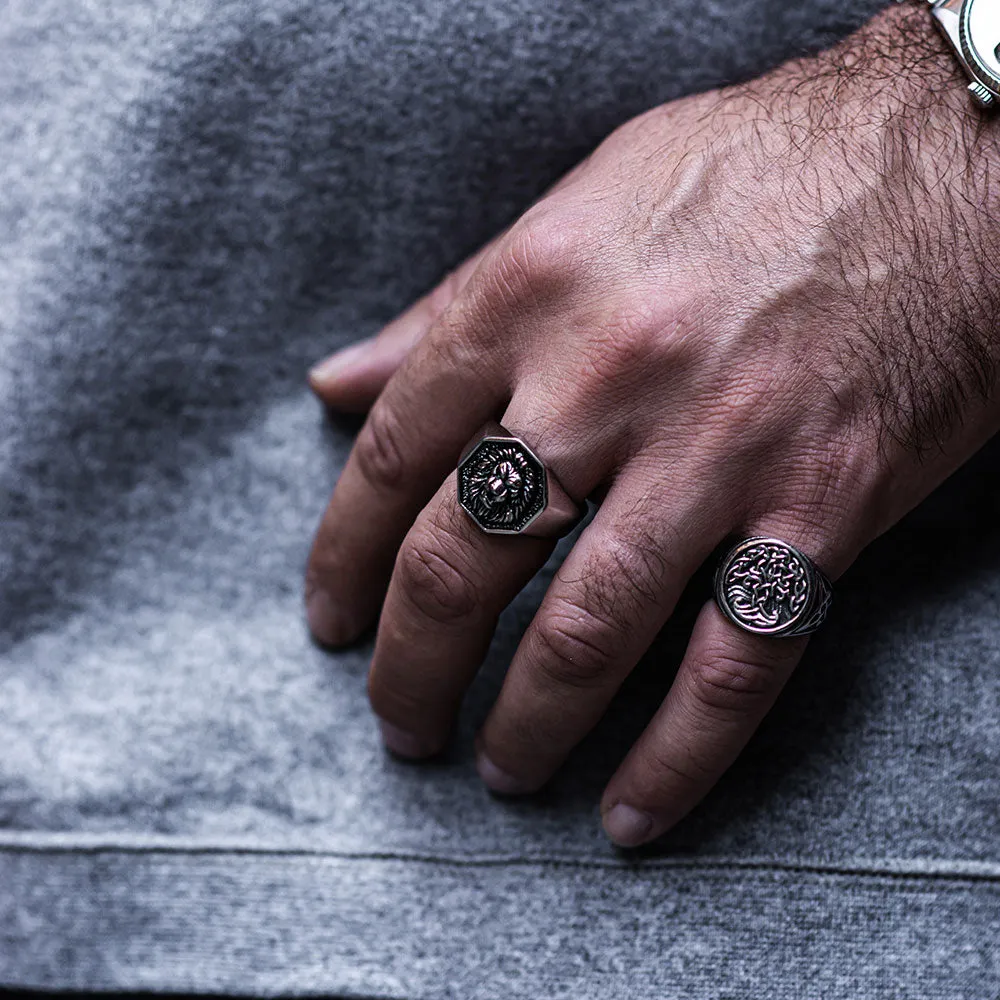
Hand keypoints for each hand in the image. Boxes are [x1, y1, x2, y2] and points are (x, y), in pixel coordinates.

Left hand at [305, 3, 999, 846]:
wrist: (943, 155)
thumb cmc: (749, 171)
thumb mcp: (575, 207)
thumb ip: (448, 312)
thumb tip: (341, 385)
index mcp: (529, 294)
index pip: (392, 455)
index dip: (341, 555)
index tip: (328, 621)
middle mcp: (605, 377)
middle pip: (462, 560)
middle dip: (410, 667)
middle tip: (397, 721)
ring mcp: (717, 447)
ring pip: (585, 630)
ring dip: (524, 724)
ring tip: (495, 771)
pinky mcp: (823, 503)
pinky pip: (736, 661)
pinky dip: (677, 757)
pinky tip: (632, 814)